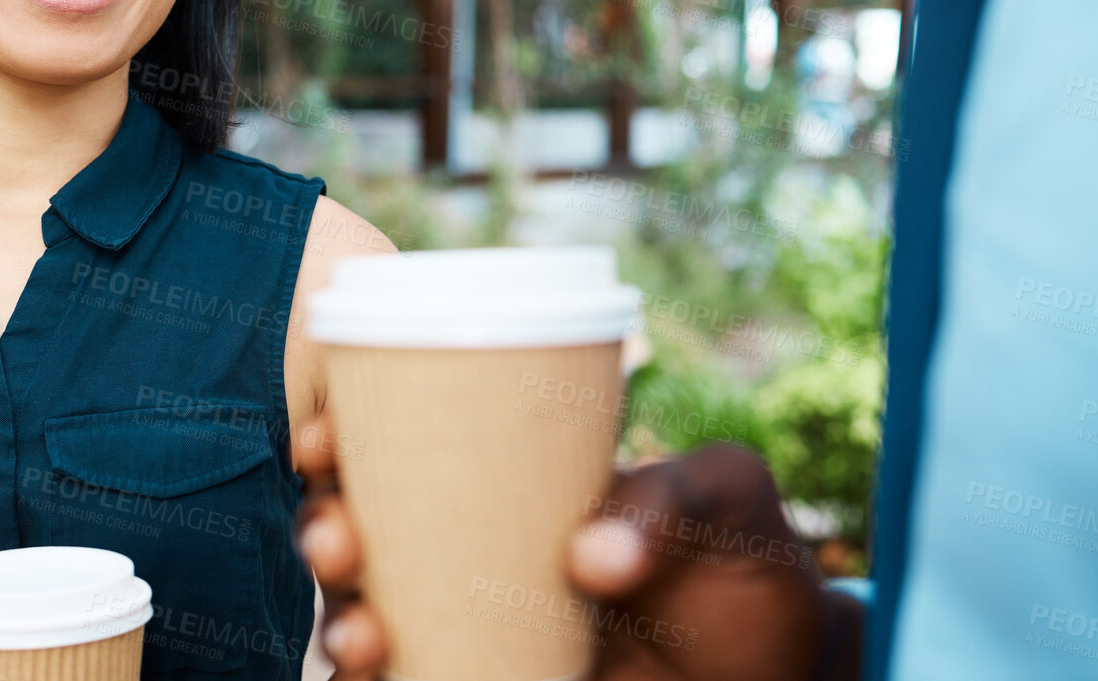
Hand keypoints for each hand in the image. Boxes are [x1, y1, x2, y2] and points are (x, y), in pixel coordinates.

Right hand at [295, 419, 860, 680]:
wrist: (779, 675)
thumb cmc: (746, 562)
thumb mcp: (728, 500)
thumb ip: (674, 499)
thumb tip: (588, 557)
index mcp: (505, 483)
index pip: (397, 448)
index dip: (336, 440)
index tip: (318, 440)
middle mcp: (470, 555)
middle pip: (360, 537)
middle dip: (323, 533)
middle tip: (337, 541)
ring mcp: (475, 632)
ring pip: (370, 620)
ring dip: (341, 625)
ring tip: (365, 637)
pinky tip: (382, 678)